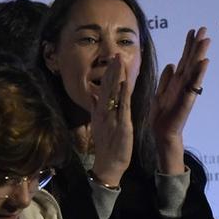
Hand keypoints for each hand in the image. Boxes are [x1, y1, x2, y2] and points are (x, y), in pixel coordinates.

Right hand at [88, 53, 134, 186]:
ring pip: (114, 94)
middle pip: (107, 87)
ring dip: (117, 77)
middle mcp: (104, 112)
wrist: (108, 164)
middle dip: (112, 70)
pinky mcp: (121, 125)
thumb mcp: (100, 125)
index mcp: (101, 111)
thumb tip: (92, 96)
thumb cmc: (107, 145)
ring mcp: (112, 117)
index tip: (112, 60)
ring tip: (119, 62)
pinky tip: (125, 83)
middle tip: (115, 54)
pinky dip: (123, 95)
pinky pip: (122, 108)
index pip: (104, 88)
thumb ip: (97, 110)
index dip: (108, 74)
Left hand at [150, 27, 209, 174]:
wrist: (162, 132)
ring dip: (201, 55)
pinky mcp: (187, 100)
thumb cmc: (162, 115)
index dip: (188, 45)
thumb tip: (171, 64)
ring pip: (195, 69)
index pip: (184, 59)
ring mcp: (187, 91)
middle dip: (197, 45)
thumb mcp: (160, 92)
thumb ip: (166, 79)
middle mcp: (184, 84)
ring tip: (206, 40)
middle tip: (204, 28)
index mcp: (177, 81)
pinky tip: (204, 63)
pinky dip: (199, 74)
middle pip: (192, 60)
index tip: (192, 30)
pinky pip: (194, 84)